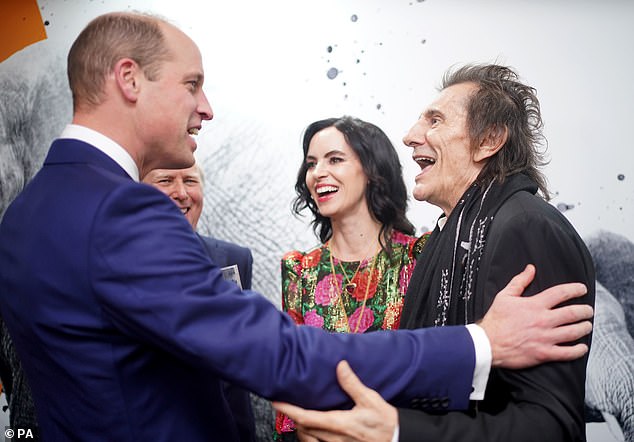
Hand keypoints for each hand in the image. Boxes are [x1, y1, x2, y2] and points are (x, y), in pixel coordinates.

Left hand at [273, 360, 396, 441]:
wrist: (397, 440)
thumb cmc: (384, 423)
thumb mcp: (370, 400)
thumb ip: (352, 384)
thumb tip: (340, 366)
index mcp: (338, 424)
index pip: (305, 417)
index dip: (288, 410)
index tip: (277, 402)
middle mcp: (333, 438)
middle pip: (302, 429)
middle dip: (293, 417)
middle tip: (287, 404)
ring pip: (308, 440)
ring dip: (301, 428)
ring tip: (299, 415)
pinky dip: (311, 436)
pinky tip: (313, 429)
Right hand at [480, 264, 592, 368]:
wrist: (487, 343)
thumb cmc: (495, 321)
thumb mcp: (504, 296)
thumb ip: (520, 281)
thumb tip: (530, 269)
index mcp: (534, 305)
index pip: (561, 293)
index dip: (575, 289)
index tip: (582, 289)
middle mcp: (543, 320)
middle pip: (573, 313)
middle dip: (585, 310)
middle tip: (588, 310)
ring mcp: (545, 338)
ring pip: (574, 332)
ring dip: (584, 328)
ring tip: (587, 325)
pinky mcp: (544, 353)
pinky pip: (567, 352)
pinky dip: (578, 350)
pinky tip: (582, 347)